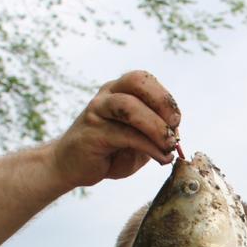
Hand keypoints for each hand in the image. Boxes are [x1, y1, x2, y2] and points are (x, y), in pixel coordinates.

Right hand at [49, 70, 180, 188]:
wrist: (70, 167)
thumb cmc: (108, 153)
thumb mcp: (138, 142)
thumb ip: (154, 135)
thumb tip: (175, 135)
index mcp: (119, 91)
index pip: (144, 80)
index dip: (165, 98)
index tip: (176, 122)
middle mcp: (107, 95)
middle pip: (137, 82)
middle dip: (162, 102)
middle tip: (174, 127)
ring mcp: (97, 112)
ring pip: (129, 106)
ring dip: (156, 126)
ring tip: (169, 145)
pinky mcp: (93, 133)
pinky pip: (126, 135)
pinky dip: (149, 147)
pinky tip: (161, 158)